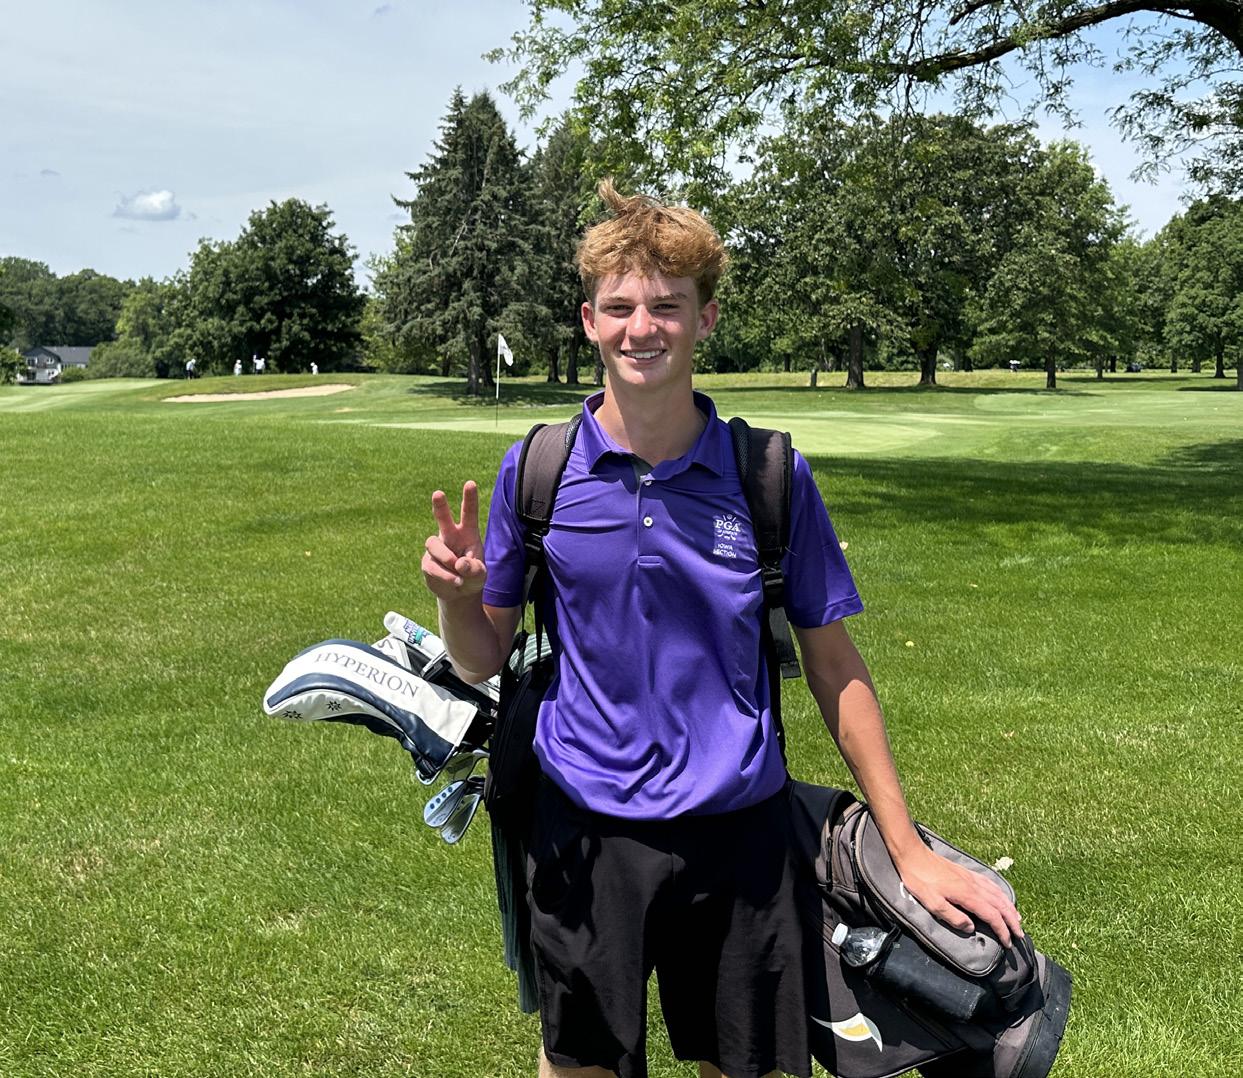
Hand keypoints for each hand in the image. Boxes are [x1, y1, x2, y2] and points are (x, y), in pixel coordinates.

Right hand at [421, 481, 486, 600]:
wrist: (459, 593)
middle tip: (438, 494)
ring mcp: (437, 548)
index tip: (470, 483)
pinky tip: (456, 581)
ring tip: (458, 571)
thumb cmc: (473, 577)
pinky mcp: (427, 562)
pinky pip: (432, 566)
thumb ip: (474, 569)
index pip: (469, 513)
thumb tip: (459, 563)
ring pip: (433, 544)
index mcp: (468, 533)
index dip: (469, 498)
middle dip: (440, 506)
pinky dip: (445, 575)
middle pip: (442, 518)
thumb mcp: (480, 574)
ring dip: (446, 557)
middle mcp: (450, 536)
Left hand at [896, 844, 1023, 948]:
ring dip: (1010, 907)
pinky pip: (991, 884)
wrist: (913, 854)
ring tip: (1017, 919)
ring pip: (998, 894)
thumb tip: (972, 928)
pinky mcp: (967, 872)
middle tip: (1020, 934)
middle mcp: (974, 885)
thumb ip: (953, 917)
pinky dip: (1001, 893)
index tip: (1008, 943)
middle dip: (1012, 921)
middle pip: (1000, 905)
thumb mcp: (932, 903)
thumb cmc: (919, 879)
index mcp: (967, 895)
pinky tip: (1001, 896)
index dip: (1002, 930)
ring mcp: (971, 877)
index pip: (992, 916)